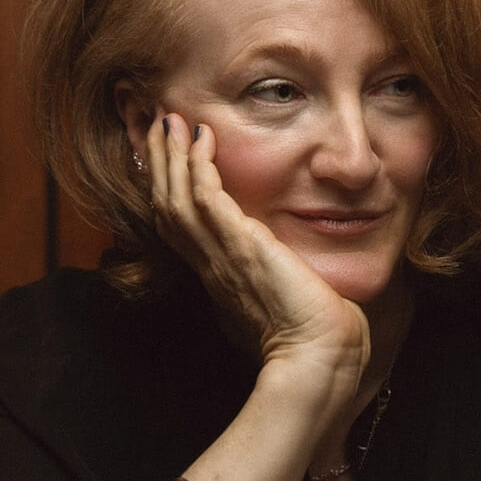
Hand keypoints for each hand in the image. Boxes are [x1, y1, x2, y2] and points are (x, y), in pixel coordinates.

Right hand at [146, 114, 369, 381]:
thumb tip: (282, 262)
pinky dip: (199, 166)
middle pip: (168, 205)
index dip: (170, 188)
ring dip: (171, 156)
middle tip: (159, 125)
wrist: (321, 358)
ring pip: (177, 198)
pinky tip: (202, 138)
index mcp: (219, 275)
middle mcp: (211, 264)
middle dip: (161, 163)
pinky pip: (206, 198)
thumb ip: (273, 275)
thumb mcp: (281, 298)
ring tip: (169, 121)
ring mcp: (221, 255)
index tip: (171, 155)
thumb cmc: (311, 334)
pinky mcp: (241, 245)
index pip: (181, 224)